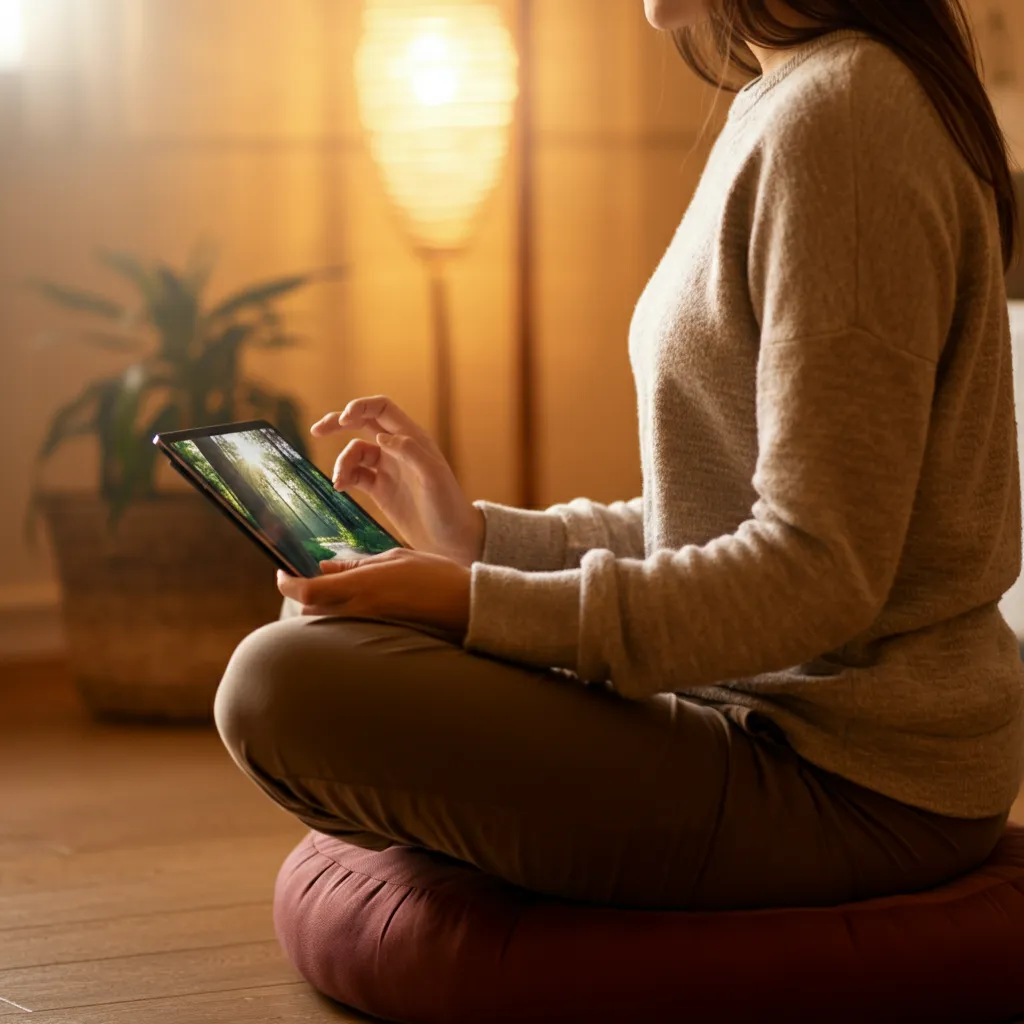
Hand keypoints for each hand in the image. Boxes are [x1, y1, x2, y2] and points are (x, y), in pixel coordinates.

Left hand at [276, 548, 471, 638]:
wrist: (465, 608)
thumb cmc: (435, 576)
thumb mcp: (395, 557)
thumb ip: (357, 563)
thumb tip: (326, 567)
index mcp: (362, 585)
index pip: (307, 590)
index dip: (287, 584)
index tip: (281, 575)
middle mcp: (360, 610)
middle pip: (311, 611)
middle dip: (304, 598)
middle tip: (308, 583)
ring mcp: (370, 628)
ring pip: (327, 624)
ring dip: (322, 611)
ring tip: (333, 596)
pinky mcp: (380, 638)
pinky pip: (347, 630)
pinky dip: (341, 620)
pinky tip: (356, 609)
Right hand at [311, 396, 484, 566]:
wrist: (451, 540)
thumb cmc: (448, 507)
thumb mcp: (433, 477)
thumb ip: (409, 451)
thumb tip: (380, 436)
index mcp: (412, 439)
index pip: (382, 409)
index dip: (360, 407)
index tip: (343, 420)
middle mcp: (398, 449)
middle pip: (362, 423)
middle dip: (338, 422)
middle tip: (317, 430)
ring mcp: (388, 469)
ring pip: (355, 452)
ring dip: (342, 462)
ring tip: (340, 481)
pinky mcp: (380, 489)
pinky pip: (355, 475)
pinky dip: (345, 477)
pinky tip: (340, 487)